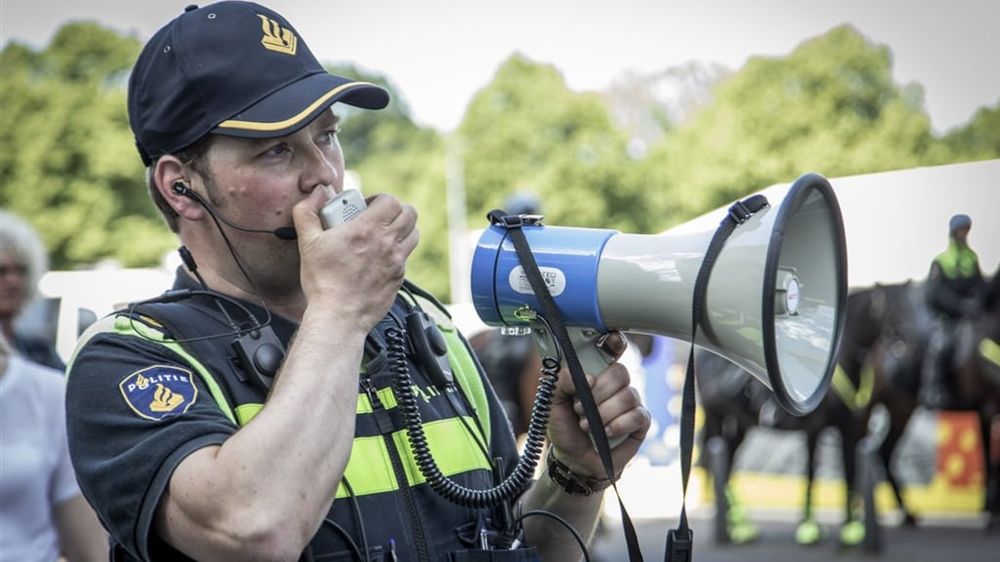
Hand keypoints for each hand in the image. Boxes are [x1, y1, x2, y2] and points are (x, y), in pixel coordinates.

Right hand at [293, 188, 418, 331]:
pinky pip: (406, 258)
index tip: (366, 206)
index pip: (390, 200)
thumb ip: (307, 212)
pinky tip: (379, 259)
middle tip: (378, 217)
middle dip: (395, 210)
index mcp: (368, 229)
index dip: (379, 199)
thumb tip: (316, 193)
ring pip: (414, 235)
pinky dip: (397, 252)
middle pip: (410, 214)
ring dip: (401, 230)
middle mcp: (388, 243)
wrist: (339, 316)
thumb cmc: (324, 282)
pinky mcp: (398, 278)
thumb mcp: (307, 243)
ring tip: (383, 236)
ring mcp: (396, 262)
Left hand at [545, 332, 650, 478]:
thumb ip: (561, 382)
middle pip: (620, 373)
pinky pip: (638, 415)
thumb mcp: (552, 402)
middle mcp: (615, 384)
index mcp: (595, 373)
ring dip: (604, 413)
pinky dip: (619, 424)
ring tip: (587, 425)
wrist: (573, 460)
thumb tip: (585, 376)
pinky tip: (606, 432)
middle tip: (580, 408)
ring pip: (627, 396)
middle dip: (598, 392)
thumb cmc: (565, 428)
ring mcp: (629, 402)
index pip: (611, 349)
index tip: (610, 340)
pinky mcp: (639, 422)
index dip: (614, 341)